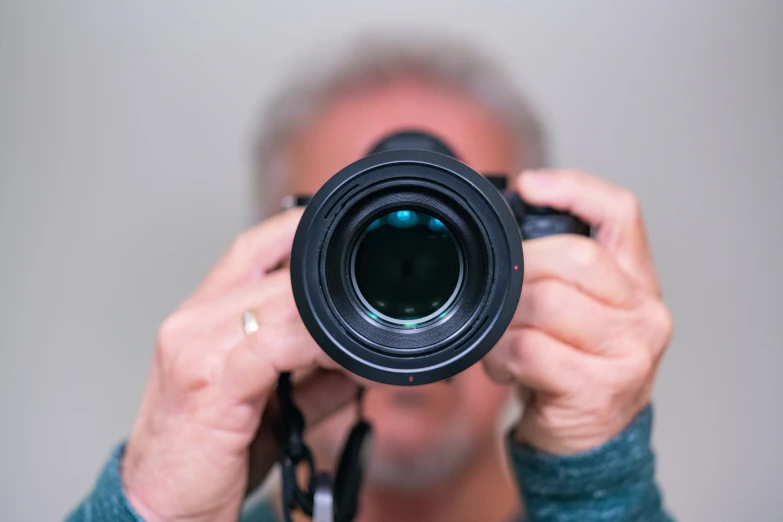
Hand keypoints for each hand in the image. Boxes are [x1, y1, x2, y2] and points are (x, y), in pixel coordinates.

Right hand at [122, 209, 361, 521]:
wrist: (159, 509)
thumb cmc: (205, 455)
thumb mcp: (265, 406)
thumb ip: (310, 378)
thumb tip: (361, 366)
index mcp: (201, 318)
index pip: (251, 250)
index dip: (299, 232)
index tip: (344, 236)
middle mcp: (191, 323)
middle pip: (271, 268)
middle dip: (328, 278)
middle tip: (378, 295)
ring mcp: (195, 349)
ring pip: (280, 303)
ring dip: (332, 316)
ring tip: (368, 337)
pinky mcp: (208, 384)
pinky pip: (274, 348)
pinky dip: (319, 348)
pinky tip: (348, 362)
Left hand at [483, 170, 672, 454]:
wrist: (586, 441)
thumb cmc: (573, 367)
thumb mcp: (578, 312)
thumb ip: (559, 272)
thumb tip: (505, 231)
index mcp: (638, 282)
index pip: (621, 214)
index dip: (575, 188)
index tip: (530, 185)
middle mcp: (644, 313)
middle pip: (574, 257)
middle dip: (521, 270)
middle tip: (499, 293)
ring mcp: (629, 353)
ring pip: (545, 302)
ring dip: (505, 320)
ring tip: (501, 338)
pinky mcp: (600, 389)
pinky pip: (530, 349)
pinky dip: (501, 355)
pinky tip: (505, 367)